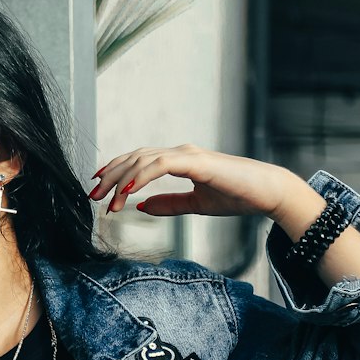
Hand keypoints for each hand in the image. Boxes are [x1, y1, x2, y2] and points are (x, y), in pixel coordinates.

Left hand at [90, 144, 299, 218]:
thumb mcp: (196, 205)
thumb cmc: (237, 196)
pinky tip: (127, 191)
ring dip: (122, 179)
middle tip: (93, 195)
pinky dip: (141, 176)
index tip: (99, 188)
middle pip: (135, 157)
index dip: (116, 171)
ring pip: (143, 159)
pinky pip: (161, 165)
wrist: (267, 193)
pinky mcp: (196, 162)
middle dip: (111, 176)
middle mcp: (180, 153)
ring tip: (107, 199)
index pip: (139, 160)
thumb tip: (141, 207)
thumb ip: (169, 204)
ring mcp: (187, 154)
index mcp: (179, 160)